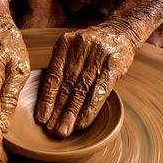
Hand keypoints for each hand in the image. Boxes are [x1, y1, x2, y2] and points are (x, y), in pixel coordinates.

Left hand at [35, 23, 134, 137]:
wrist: (121, 31)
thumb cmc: (92, 48)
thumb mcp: (72, 50)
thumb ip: (62, 69)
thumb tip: (49, 101)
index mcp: (65, 45)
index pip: (53, 76)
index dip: (47, 99)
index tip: (42, 118)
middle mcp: (79, 48)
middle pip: (67, 85)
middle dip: (58, 110)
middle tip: (53, 130)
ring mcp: (98, 54)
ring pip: (82, 89)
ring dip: (72, 113)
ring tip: (64, 130)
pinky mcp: (114, 63)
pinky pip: (100, 89)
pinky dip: (91, 108)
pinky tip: (83, 122)